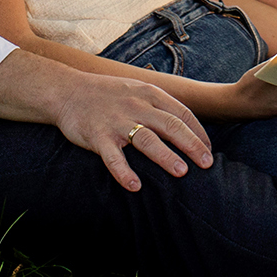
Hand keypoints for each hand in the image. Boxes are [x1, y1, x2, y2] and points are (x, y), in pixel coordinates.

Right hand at [46, 71, 213, 191]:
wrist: (67, 91)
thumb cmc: (108, 95)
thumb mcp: (137, 90)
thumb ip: (159, 105)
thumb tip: (185, 127)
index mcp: (149, 94)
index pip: (182, 113)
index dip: (198, 133)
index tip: (209, 151)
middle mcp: (137, 106)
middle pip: (171, 126)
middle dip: (192, 145)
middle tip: (207, 164)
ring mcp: (117, 121)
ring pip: (146, 139)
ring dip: (165, 156)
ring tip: (181, 172)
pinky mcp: (97, 136)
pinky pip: (113, 157)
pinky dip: (124, 172)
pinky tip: (135, 186)